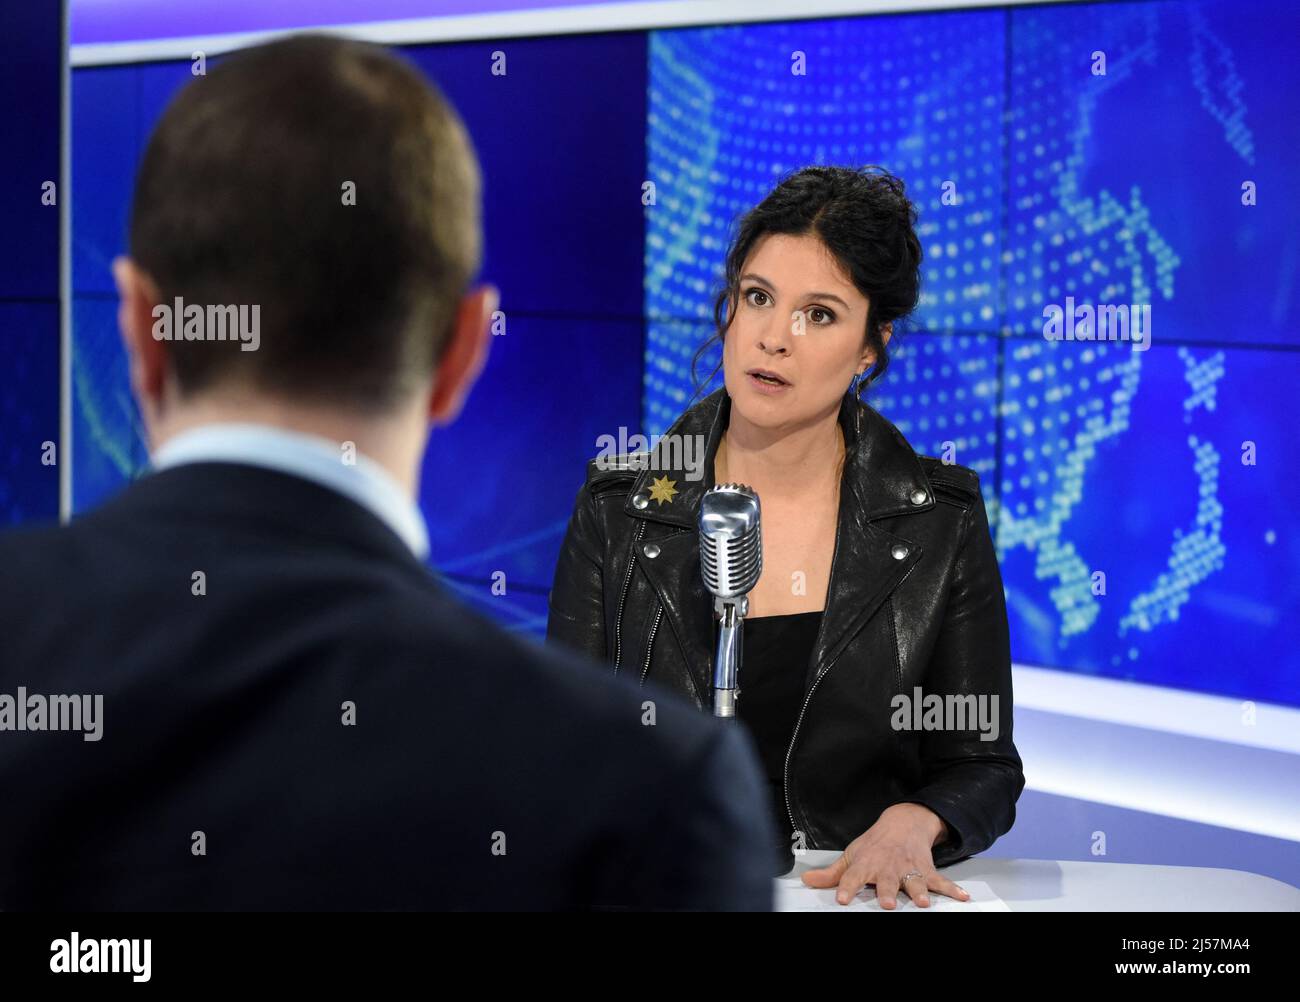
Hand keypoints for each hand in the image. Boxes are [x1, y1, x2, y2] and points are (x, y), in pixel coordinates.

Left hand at [800, 803, 970, 907]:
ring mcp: (908, 869)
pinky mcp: (926, 870)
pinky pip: (941, 881)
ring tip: (923, 903)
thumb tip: (807, 882)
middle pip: (887, 881)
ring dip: (919, 891)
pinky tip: (962, 896)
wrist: (902, 823)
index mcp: (866, 864)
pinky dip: (953, 889)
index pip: (853, 877)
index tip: (842, 900)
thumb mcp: (851, 855)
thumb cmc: (873, 845)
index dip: (847, 888)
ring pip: (914, 881)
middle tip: (889, 904)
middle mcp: (887, 867)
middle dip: (888, 892)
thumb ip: (832, 874)